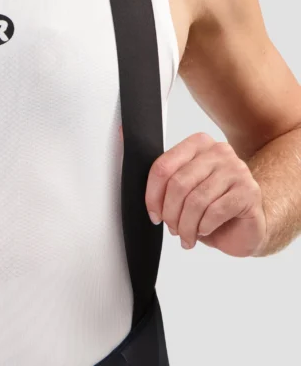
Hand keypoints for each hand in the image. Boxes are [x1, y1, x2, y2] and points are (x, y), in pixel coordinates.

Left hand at [144, 132, 266, 256]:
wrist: (247, 223)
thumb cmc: (211, 204)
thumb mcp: (183, 187)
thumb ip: (162, 173)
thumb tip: (120, 134)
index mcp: (198, 144)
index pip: (163, 166)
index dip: (153, 195)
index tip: (154, 214)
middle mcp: (219, 151)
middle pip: (178, 184)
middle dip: (171, 213)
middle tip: (172, 228)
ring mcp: (237, 170)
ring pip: (196, 200)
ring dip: (186, 225)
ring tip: (186, 235)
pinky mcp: (249, 191)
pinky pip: (215, 211)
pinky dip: (204, 226)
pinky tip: (204, 231)